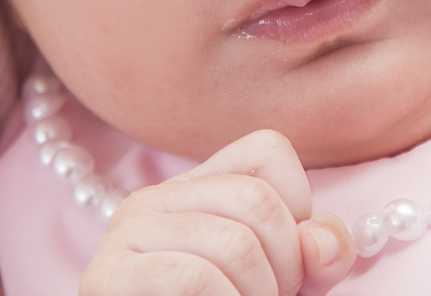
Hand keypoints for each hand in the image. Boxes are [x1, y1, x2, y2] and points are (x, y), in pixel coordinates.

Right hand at [80, 130, 356, 295]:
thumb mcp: (276, 281)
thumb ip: (310, 255)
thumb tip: (322, 245)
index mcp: (195, 187)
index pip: (269, 149)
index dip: (299, 204)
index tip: (289, 261)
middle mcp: (156, 197)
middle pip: (257, 199)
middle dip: (286, 265)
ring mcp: (127, 232)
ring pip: (235, 243)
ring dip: (258, 295)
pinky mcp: (107, 275)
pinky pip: (194, 276)